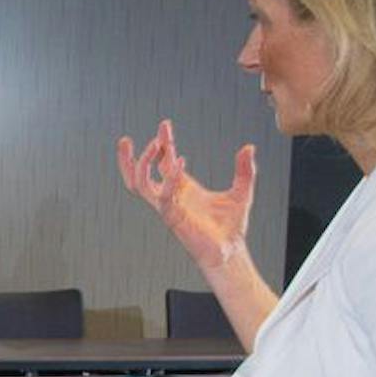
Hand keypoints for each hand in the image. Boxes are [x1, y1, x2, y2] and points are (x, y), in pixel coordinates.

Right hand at [117, 119, 255, 270]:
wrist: (230, 250)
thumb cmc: (230, 227)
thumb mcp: (241, 191)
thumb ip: (244, 170)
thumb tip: (248, 148)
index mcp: (182, 188)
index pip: (163, 162)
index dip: (163, 143)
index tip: (164, 125)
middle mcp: (170, 196)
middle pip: (138, 176)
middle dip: (129, 158)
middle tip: (127, 140)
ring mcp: (168, 207)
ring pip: (140, 185)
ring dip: (142, 164)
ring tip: (154, 144)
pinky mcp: (173, 218)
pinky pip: (164, 196)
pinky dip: (170, 178)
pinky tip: (181, 161)